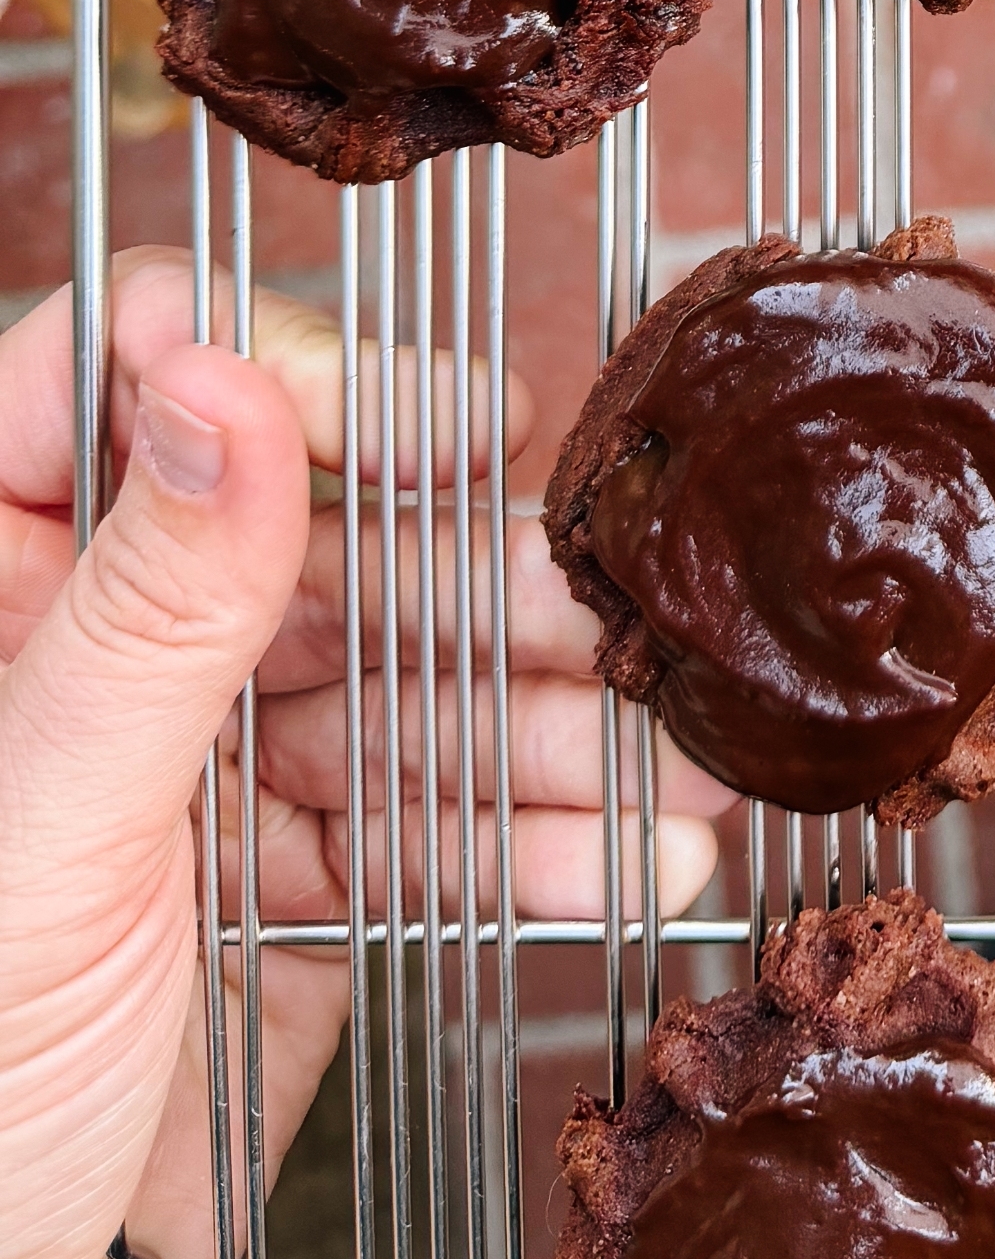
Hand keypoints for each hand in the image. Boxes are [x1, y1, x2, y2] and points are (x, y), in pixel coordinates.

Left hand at [0, 250, 735, 1258]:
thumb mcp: (38, 835)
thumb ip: (148, 606)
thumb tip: (224, 369)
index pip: (134, 386)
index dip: (302, 382)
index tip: (455, 425)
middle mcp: (88, 652)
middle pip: (315, 540)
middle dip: (474, 590)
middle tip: (607, 615)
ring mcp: (192, 770)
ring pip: (395, 688)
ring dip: (539, 731)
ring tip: (667, 766)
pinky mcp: (279, 889)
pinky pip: (422, 827)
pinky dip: (531, 847)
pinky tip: (634, 857)